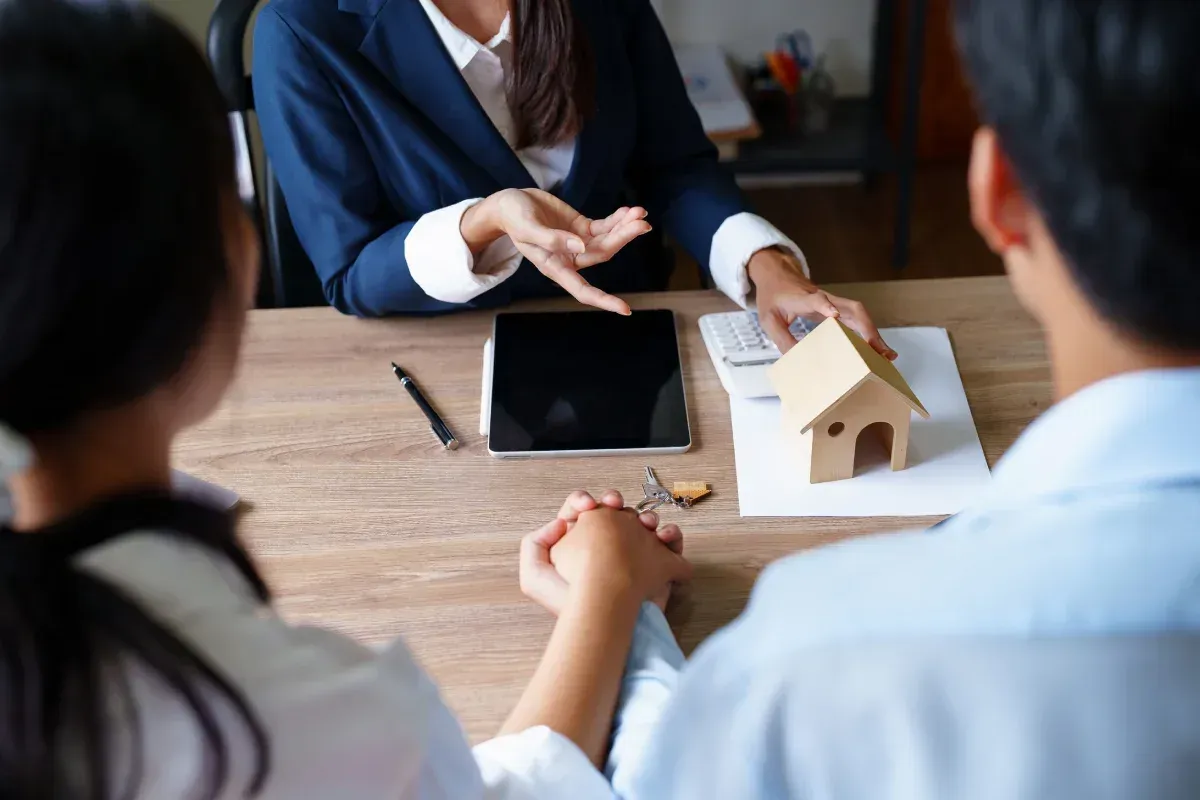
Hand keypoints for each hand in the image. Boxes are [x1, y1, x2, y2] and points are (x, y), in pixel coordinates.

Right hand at [463, 189, 651, 314]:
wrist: (510, 203)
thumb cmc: (513, 217)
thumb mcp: (526, 227)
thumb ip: (551, 239)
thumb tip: (580, 247)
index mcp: (554, 266)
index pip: (582, 290)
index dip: (603, 300)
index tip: (625, 310)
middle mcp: (569, 259)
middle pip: (603, 253)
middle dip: (623, 238)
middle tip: (642, 224)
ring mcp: (578, 243)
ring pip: (608, 239)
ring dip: (625, 227)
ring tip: (639, 213)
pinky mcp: (581, 228)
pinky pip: (605, 227)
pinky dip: (618, 219)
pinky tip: (629, 211)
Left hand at [520, 491, 682, 614]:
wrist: (601, 624)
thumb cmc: (568, 603)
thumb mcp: (534, 576)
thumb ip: (536, 542)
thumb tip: (561, 524)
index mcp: (577, 543)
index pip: (580, 511)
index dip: (582, 501)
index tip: (588, 506)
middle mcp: (605, 546)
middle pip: (614, 512)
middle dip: (616, 503)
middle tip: (616, 506)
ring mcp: (632, 555)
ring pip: (642, 523)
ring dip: (646, 517)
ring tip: (646, 524)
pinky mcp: (656, 567)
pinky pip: (668, 543)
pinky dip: (671, 535)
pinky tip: (664, 537)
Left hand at [748, 248, 896, 358]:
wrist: (778, 276)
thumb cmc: (773, 297)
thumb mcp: (768, 319)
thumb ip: (781, 338)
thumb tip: (796, 360)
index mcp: (803, 298)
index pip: (816, 299)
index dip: (824, 305)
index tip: (833, 315)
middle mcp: (824, 299)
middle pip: (852, 309)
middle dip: (868, 330)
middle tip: (880, 351)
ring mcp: (833, 303)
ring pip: (859, 315)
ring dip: (874, 334)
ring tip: (886, 355)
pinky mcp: (837, 309)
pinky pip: (856, 321)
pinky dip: (869, 334)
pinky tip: (878, 350)